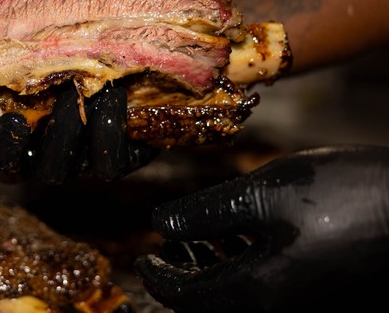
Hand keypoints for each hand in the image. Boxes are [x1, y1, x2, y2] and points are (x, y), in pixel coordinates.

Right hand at [0, 81, 158, 196]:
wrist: (90, 59)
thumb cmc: (31, 75)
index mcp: (18, 152)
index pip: (6, 164)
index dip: (7, 148)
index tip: (10, 120)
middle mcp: (52, 160)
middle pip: (52, 168)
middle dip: (58, 136)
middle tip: (63, 99)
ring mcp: (89, 159)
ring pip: (93, 164)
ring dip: (96, 130)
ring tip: (100, 93)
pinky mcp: (127, 151)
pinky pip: (127, 154)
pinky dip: (124, 128)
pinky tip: (120, 96)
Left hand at [135, 145, 388, 311]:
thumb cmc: (350, 198)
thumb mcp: (264, 193)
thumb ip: (205, 213)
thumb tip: (161, 223)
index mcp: (256, 293)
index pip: (185, 297)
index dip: (158, 276)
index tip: (143, 257)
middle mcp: (280, 311)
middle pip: (211, 304)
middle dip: (184, 275)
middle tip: (169, 248)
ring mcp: (307, 308)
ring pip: (241, 299)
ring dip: (214, 271)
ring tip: (202, 239)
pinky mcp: (329, 297)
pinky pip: (270, 294)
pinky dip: (247, 270)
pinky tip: (247, 239)